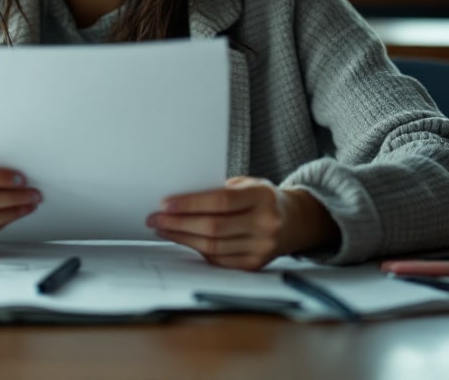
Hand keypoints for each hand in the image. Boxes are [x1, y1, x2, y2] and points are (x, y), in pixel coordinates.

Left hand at [145, 177, 337, 269]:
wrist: (293, 221)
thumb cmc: (261, 198)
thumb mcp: (247, 184)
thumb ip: (219, 191)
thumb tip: (178, 201)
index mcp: (262, 197)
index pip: (221, 201)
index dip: (190, 204)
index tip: (165, 204)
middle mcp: (266, 223)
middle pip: (213, 227)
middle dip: (178, 223)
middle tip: (155, 219)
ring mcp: (262, 247)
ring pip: (213, 246)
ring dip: (182, 238)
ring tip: (163, 229)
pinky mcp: (255, 264)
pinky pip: (219, 259)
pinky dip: (197, 249)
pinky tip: (182, 240)